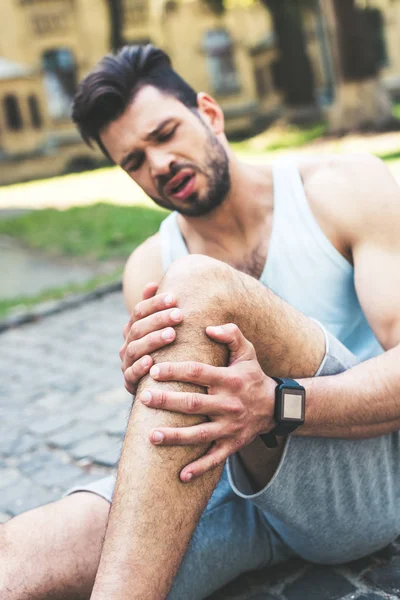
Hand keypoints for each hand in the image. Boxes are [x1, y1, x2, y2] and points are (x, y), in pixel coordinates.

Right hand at [120, 282, 183, 393]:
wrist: (159, 384)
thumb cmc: (165, 351)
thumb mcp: (161, 328)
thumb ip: (156, 308)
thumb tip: (152, 284)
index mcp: (134, 328)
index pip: (139, 311)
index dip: (155, 303)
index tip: (174, 297)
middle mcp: (128, 344)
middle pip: (138, 328)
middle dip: (158, 320)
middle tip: (179, 315)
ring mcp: (127, 363)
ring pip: (135, 349)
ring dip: (153, 340)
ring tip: (171, 334)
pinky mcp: (130, 382)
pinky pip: (131, 375)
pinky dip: (139, 367)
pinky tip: (151, 361)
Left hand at [139, 323, 275, 480]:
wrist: (275, 407)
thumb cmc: (253, 375)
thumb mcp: (247, 351)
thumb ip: (231, 334)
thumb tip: (208, 327)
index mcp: (229, 379)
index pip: (198, 372)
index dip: (175, 371)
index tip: (154, 370)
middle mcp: (229, 404)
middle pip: (194, 404)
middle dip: (167, 402)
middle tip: (144, 399)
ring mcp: (231, 427)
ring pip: (200, 434)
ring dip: (175, 437)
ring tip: (151, 436)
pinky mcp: (233, 444)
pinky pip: (215, 459)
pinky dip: (199, 468)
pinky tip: (181, 476)